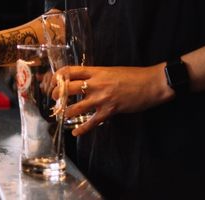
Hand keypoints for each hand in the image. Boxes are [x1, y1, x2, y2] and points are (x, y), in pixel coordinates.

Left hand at [58, 64, 172, 135]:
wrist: (153, 83)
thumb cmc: (133, 76)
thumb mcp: (110, 71)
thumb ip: (95, 75)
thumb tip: (81, 80)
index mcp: (95, 71)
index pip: (69, 71)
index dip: (56, 76)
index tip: (51, 82)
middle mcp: (95, 83)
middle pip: (67, 88)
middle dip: (56, 94)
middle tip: (54, 99)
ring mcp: (102, 97)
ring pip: (76, 106)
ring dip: (66, 112)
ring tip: (61, 115)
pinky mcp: (110, 110)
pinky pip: (93, 121)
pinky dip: (83, 129)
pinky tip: (75, 132)